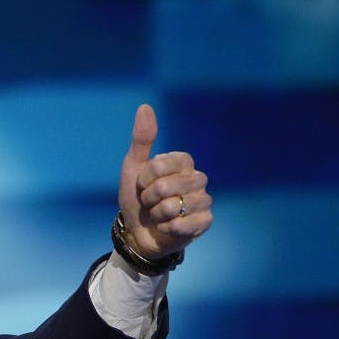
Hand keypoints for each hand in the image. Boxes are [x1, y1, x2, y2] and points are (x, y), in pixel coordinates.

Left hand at [118, 104, 212, 259]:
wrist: (137, 232)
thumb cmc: (136, 198)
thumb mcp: (133, 168)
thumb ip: (141, 139)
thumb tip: (145, 106)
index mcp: (182, 162)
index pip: (162, 164)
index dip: (145, 178)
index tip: (142, 184)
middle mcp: (196, 178)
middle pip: (168, 186)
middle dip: (149, 197)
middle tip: (149, 202)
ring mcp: (203, 200)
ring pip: (176, 205)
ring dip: (158, 214)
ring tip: (158, 215)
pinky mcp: (205, 221)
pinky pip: (188, 223)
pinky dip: (169, 227)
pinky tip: (168, 227)